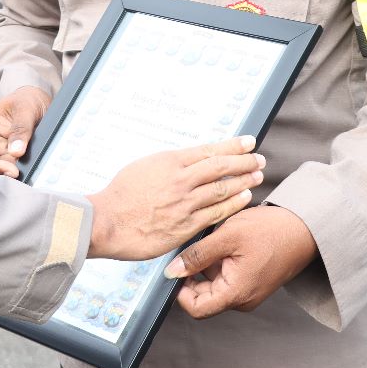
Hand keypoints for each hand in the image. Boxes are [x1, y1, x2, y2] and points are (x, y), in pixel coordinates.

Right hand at [0, 86, 50, 177]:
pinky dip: (32, 170)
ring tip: (37, 168)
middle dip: (11, 173)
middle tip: (29, 172)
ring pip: (12, 172)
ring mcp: (10, 154)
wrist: (38, 98)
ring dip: (23, 172)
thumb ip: (20, 128)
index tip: (13, 171)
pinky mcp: (24, 158)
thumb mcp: (25, 107)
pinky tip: (41, 166)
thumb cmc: (26, 99)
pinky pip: (26, 169)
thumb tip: (16, 152)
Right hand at [86, 136, 264, 260]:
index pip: (209, 150)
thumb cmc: (119, 195)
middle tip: (259, 159)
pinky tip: (245, 198)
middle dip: (244, 161)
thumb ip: (166, 165)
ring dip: (244, 181)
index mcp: (170, 162)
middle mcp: (181, 179)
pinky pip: (216, 212)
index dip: (232, 146)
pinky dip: (233, 203)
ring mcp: (185, 203)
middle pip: (221, 166)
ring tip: (257, 176)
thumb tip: (183, 161)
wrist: (107, 221)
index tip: (248, 142)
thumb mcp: (143, 167)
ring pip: (222, 188)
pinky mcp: (185, 225)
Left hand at [167, 205, 317, 318]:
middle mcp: (241, 299)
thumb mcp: (228, 237)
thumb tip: (171, 271)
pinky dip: (216, 262)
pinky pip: (224, 277)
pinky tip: (219, 242)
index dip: (179, 290)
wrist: (304, 227)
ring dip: (204, 266)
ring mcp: (246, 291)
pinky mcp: (249, 281)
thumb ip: (197, 255)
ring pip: (211, 285)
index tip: (174, 267)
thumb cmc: (271, 231)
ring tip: (209, 241)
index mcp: (236, 294)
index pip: (195, 308)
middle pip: (202, 297)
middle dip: (191, 275)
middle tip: (189, 248)